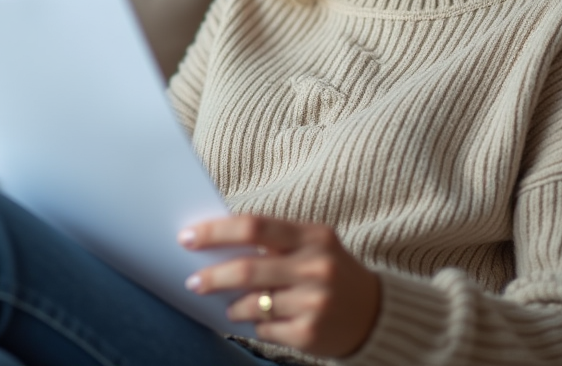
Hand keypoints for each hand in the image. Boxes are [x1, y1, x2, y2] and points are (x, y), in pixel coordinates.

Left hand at [180, 215, 379, 357]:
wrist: (373, 313)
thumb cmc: (328, 270)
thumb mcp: (311, 245)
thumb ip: (271, 242)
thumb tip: (214, 246)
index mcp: (313, 236)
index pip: (254, 227)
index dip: (216, 232)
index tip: (188, 238)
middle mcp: (317, 267)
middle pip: (247, 268)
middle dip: (212, 276)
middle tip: (192, 281)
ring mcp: (315, 302)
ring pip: (252, 303)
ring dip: (232, 305)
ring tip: (228, 304)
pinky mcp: (310, 334)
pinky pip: (264, 328)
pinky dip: (254, 324)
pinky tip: (258, 319)